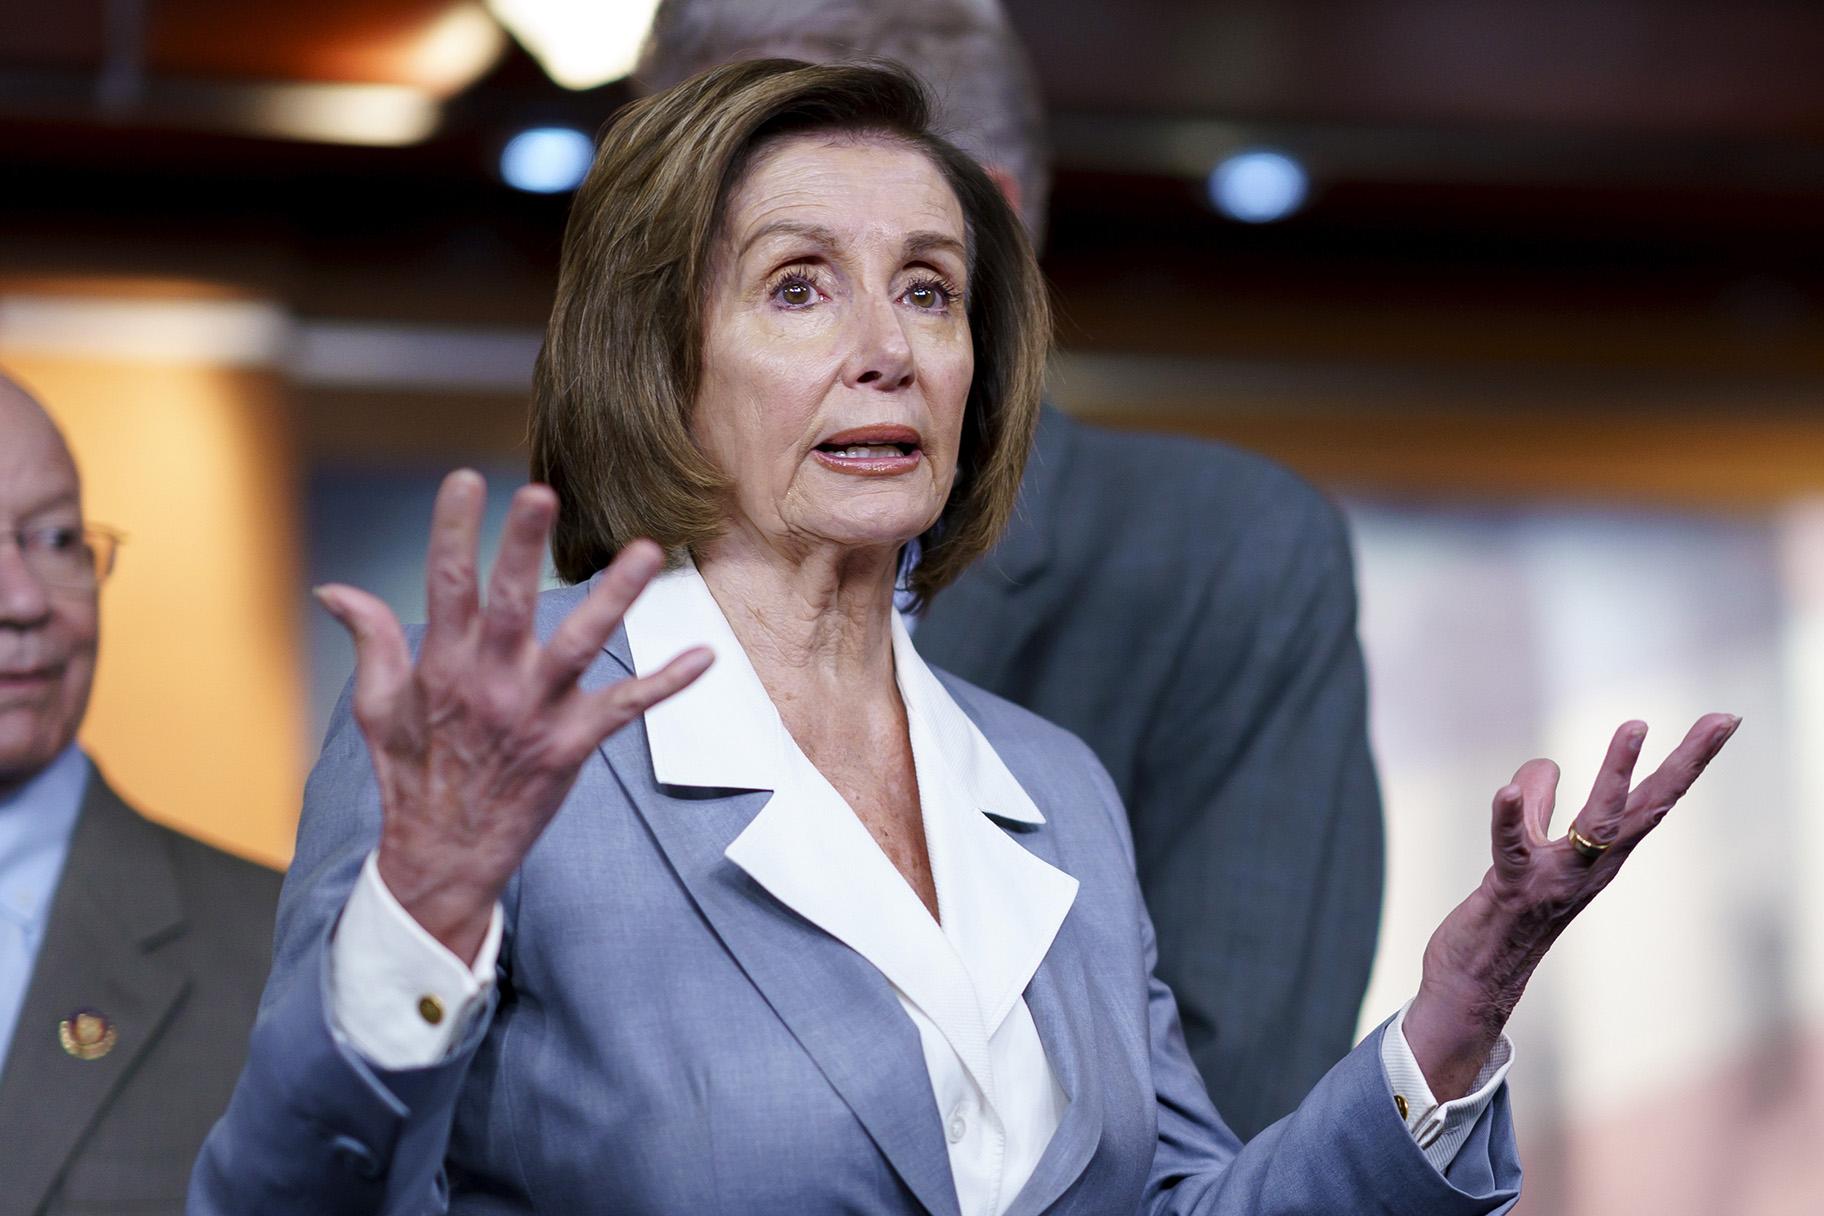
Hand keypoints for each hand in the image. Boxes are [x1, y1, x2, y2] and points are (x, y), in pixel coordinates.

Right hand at [314, 470, 711, 962]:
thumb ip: (369, 641)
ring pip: (579, 643)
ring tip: (646, 551)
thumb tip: (335, 589)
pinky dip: (666, 684)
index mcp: (441, 666)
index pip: (445, 585)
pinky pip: (626, 707)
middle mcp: (490, 683)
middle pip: (509, 602)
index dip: (452, 531)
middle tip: (541, 493)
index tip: (464, 479)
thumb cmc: (412, 775)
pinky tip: (704, 657)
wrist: (442, 858)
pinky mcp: (570, 745)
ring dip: (615, 598)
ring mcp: (533, 714)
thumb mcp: (377, 708)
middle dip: (522, 547)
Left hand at [1402, 711, 1739, 1099]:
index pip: (1653, 800)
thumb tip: (1547, 764)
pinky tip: (1504, 791)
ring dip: (1616, 774)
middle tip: (1720, 719)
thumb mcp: (1527, 849)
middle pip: (1647, 808)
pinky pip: (1510, 848)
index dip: (1688, 760)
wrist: (1479, 981)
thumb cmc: (1508, 914)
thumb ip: (1538, 805)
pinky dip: (1508, 818)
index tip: (1724, 719)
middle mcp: (1591, 867)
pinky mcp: (1510, 889)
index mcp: (1601, 855)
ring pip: (1597, 825)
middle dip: (1685, 762)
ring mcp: (1556, 880)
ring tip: (1635, 726)